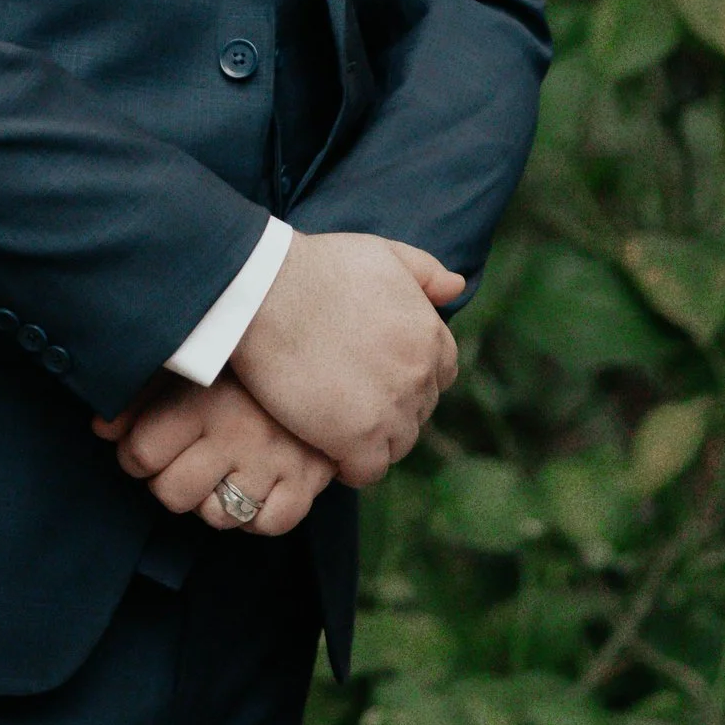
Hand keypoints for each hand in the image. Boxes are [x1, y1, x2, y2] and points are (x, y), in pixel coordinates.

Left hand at [92, 369, 337, 536]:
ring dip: (212, 502)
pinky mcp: (307, 481)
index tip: (148, 447)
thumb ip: (140, 393)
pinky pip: (268, 525)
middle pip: (172, 494)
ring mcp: (273, 461)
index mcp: (201, 399)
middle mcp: (236, 433)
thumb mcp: (189, 366)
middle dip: (169, 483)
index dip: (135, 456)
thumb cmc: (242, 364)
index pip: (139, 455)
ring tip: (220, 473)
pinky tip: (255, 488)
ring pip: (218, 516)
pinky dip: (258, 516)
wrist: (326, 354)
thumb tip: (102, 429)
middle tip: (184, 462)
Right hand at [227, 230, 463, 486]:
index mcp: (429, 334)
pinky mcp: (358, 440)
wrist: (267, 293)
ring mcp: (392, 410)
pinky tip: (328, 452)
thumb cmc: (316, 267)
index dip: (411, 377)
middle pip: (419, 411)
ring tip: (338, 428)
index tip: (379, 377)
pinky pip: (369, 471)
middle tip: (351, 402)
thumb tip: (457, 286)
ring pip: (398, 444)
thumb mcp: (381, 253)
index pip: (442, 373)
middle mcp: (420, 375)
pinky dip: (352, 468)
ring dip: (374, 440)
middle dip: (392, 408)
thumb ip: (424, 271)